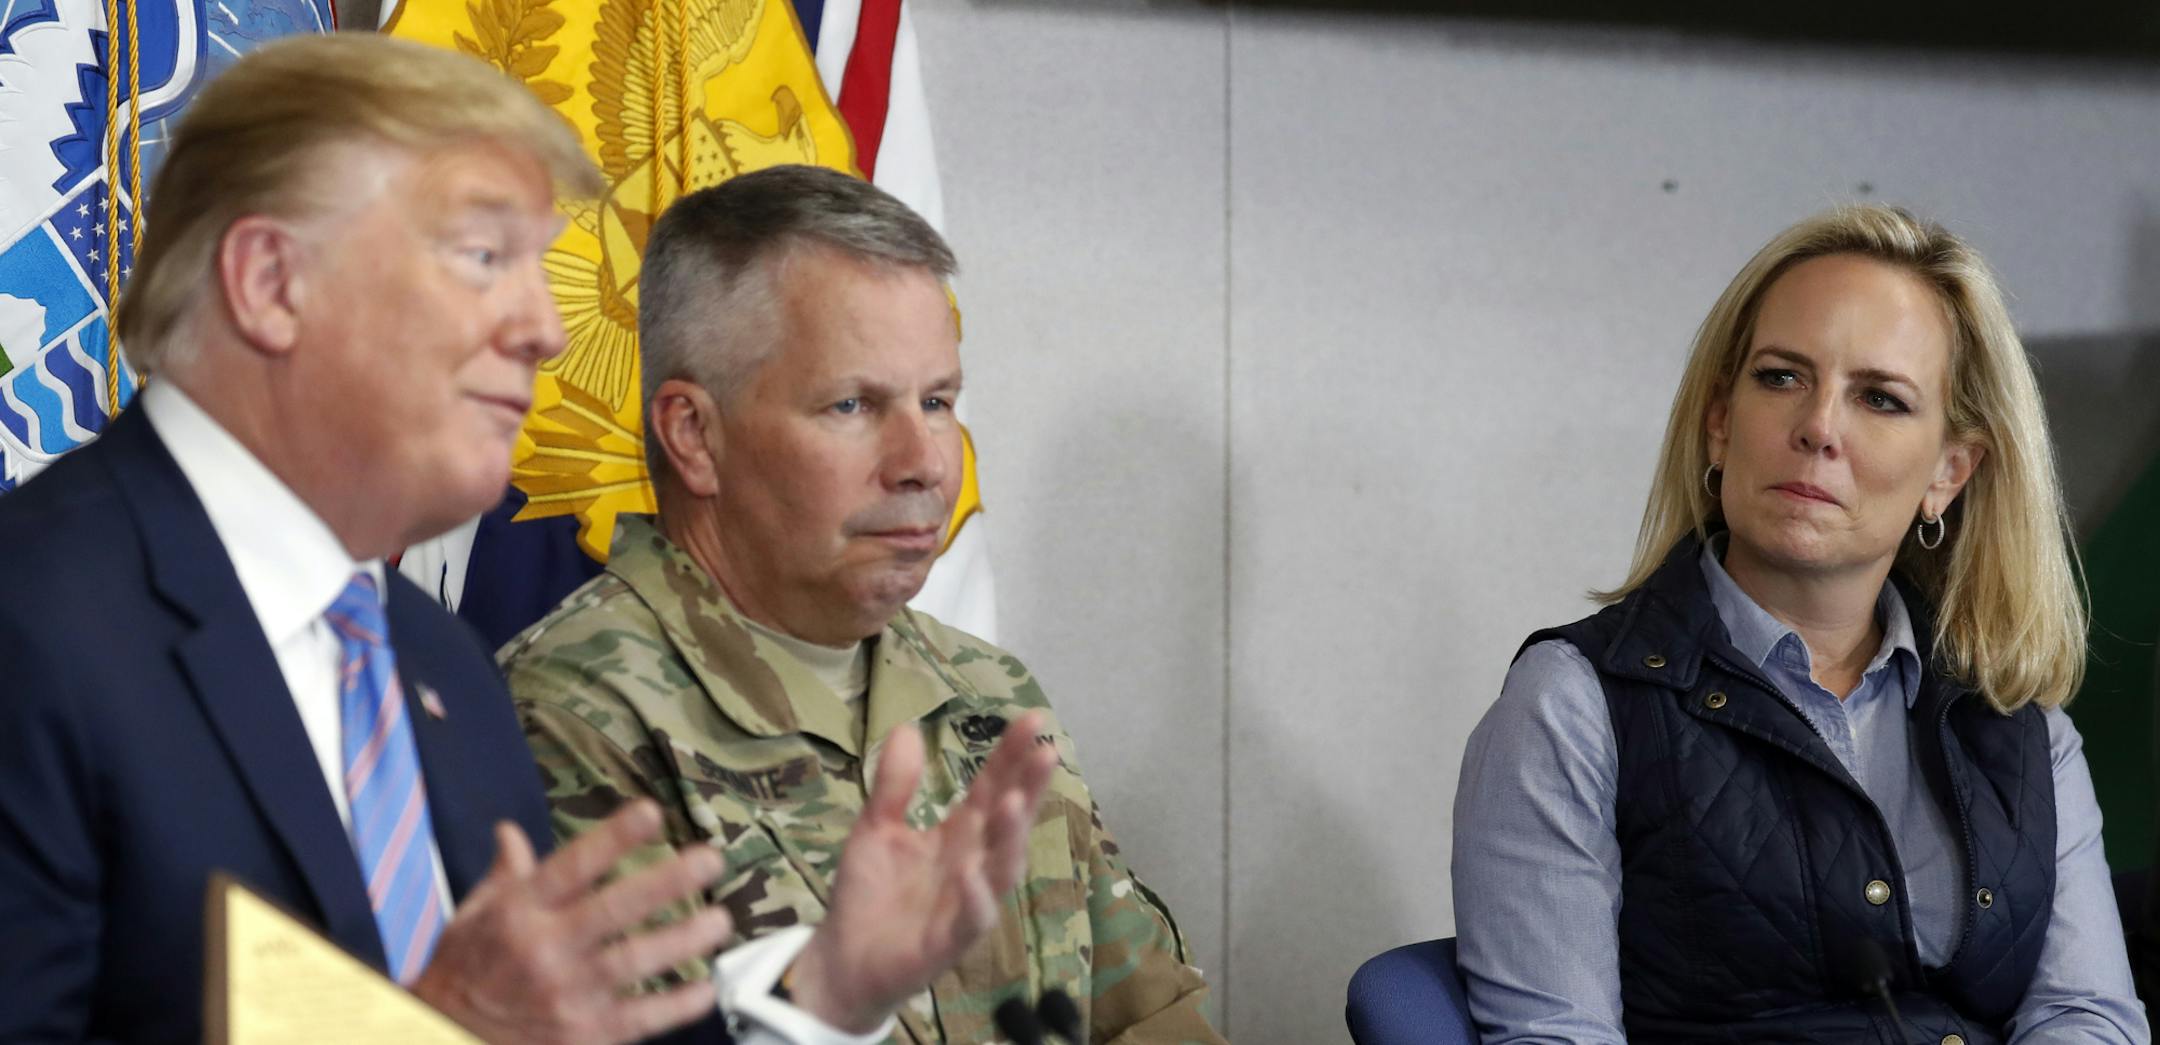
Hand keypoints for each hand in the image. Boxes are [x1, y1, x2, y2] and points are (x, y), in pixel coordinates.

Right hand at [411, 800, 734, 1044]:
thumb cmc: (465, 972)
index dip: (614, 838)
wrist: (446, 1039)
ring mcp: (567, 995)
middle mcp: (545, 949)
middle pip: (615, 909)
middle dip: (668, 882)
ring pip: (637, 962)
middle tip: (711, 859)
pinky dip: (678, 1004)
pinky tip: (707, 987)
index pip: (572, 865)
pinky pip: (641, 1018)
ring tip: (722, 919)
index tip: (653, 811)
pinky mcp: (585, 1035)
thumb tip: (510, 829)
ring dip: (685, 939)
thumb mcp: (474, 916)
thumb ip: (506, 874)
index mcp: (520, 911)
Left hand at [787, 711, 1059, 1032]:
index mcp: (959, 834)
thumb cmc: (869, 894)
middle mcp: (973, 863)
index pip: (992, 787)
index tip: (1033, 719)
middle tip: (1046, 752)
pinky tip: (972, 873)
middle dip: (1029, 788)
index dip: (1011, 755)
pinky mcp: (948, 942)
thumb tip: (907, 728)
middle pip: (1008, 821)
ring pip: (1002, 868)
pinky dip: (976, 898)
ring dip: (1011, 837)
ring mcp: (966, 903)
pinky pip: (972, 920)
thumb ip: (895, 785)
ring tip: (1014, 801)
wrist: (842, 960)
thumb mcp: (876, 828)